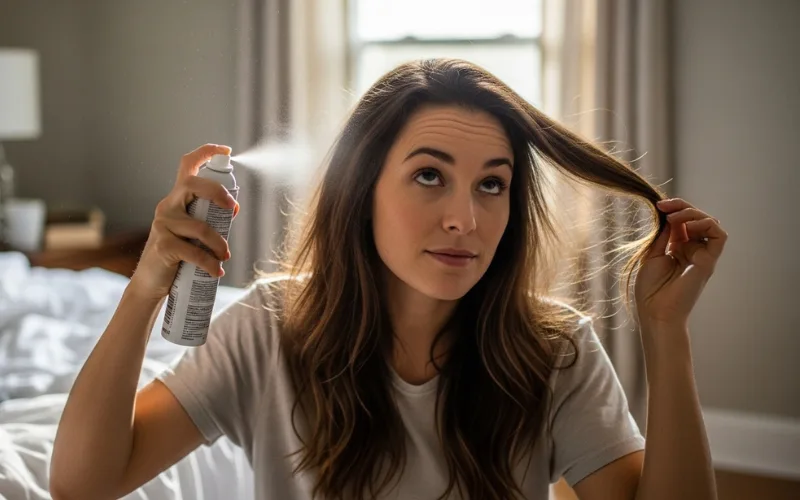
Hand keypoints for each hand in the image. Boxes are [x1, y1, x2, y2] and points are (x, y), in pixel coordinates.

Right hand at [129, 144, 239, 299]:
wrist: (152, 281)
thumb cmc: (179, 253)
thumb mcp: (192, 230)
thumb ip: (207, 216)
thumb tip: (233, 208)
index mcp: (177, 198)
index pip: (187, 166)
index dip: (205, 153)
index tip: (225, 150)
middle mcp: (167, 206)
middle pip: (191, 184)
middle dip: (216, 192)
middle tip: (233, 209)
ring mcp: (163, 225)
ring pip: (199, 226)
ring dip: (219, 243)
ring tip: (225, 256)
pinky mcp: (163, 246)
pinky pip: (194, 251)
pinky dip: (210, 263)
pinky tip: (217, 271)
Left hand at [634, 198, 727, 329]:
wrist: (655, 310)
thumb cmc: (650, 289)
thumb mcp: (652, 255)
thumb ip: (663, 235)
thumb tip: (669, 216)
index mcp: (678, 248)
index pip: (682, 221)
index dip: (674, 209)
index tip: (658, 206)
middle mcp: (693, 249)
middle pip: (697, 218)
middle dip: (682, 207)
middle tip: (664, 206)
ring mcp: (702, 255)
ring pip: (710, 223)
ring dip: (693, 214)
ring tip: (674, 217)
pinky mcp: (709, 261)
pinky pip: (719, 236)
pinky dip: (706, 225)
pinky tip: (688, 227)